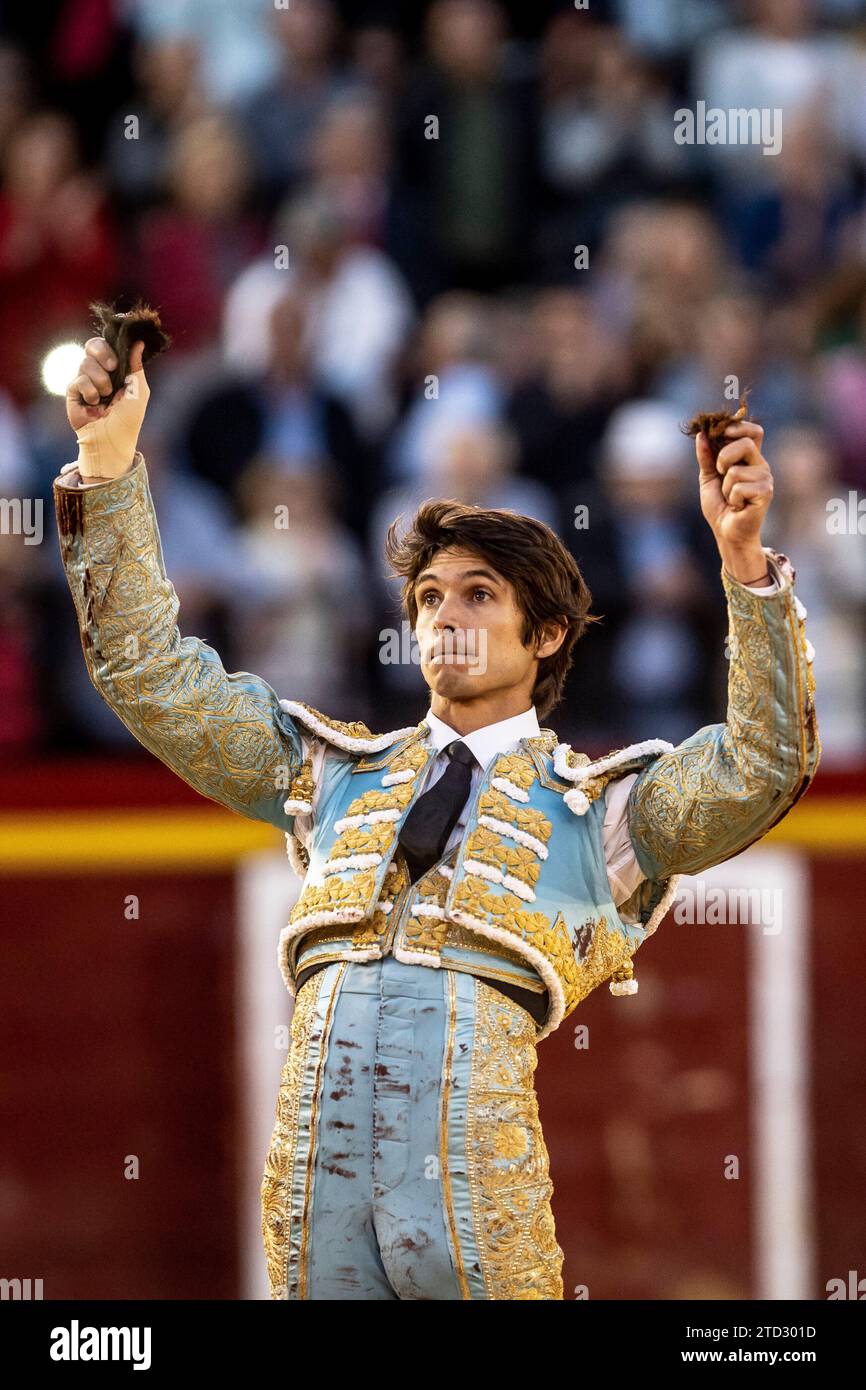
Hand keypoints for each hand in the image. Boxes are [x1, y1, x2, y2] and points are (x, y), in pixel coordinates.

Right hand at [66, 336, 147, 477]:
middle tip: (112, 367)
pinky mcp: (72, 392)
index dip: (109, 346)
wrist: (112, 440)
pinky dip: (90, 391)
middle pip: (92, 345)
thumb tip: (139, 342)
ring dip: (100, 380)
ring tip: (106, 397)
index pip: (106, 345)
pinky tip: (94, 404)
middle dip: (103, 353)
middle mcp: (98, 372)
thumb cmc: (128, 419)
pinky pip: (78, 380)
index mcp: (114, 370)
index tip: (118, 359)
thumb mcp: (139, 390)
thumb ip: (136, 365)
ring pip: (85, 363)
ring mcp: (84, 381)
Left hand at [695, 419, 773, 581]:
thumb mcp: (708, 477)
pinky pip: (739, 487)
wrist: (726, 532)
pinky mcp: (766, 493)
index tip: (721, 433)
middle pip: (746, 442)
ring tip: (731, 498)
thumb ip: (706, 456)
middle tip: (721, 473)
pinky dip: (731, 498)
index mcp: (750, 458)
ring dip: (725, 487)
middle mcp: (761, 465)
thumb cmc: (720, 505)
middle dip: (724, 457)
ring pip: (736, 470)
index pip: (753, 431)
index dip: (738, 427)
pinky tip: (738, 506)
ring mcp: (765, 478)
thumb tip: (701, 434)